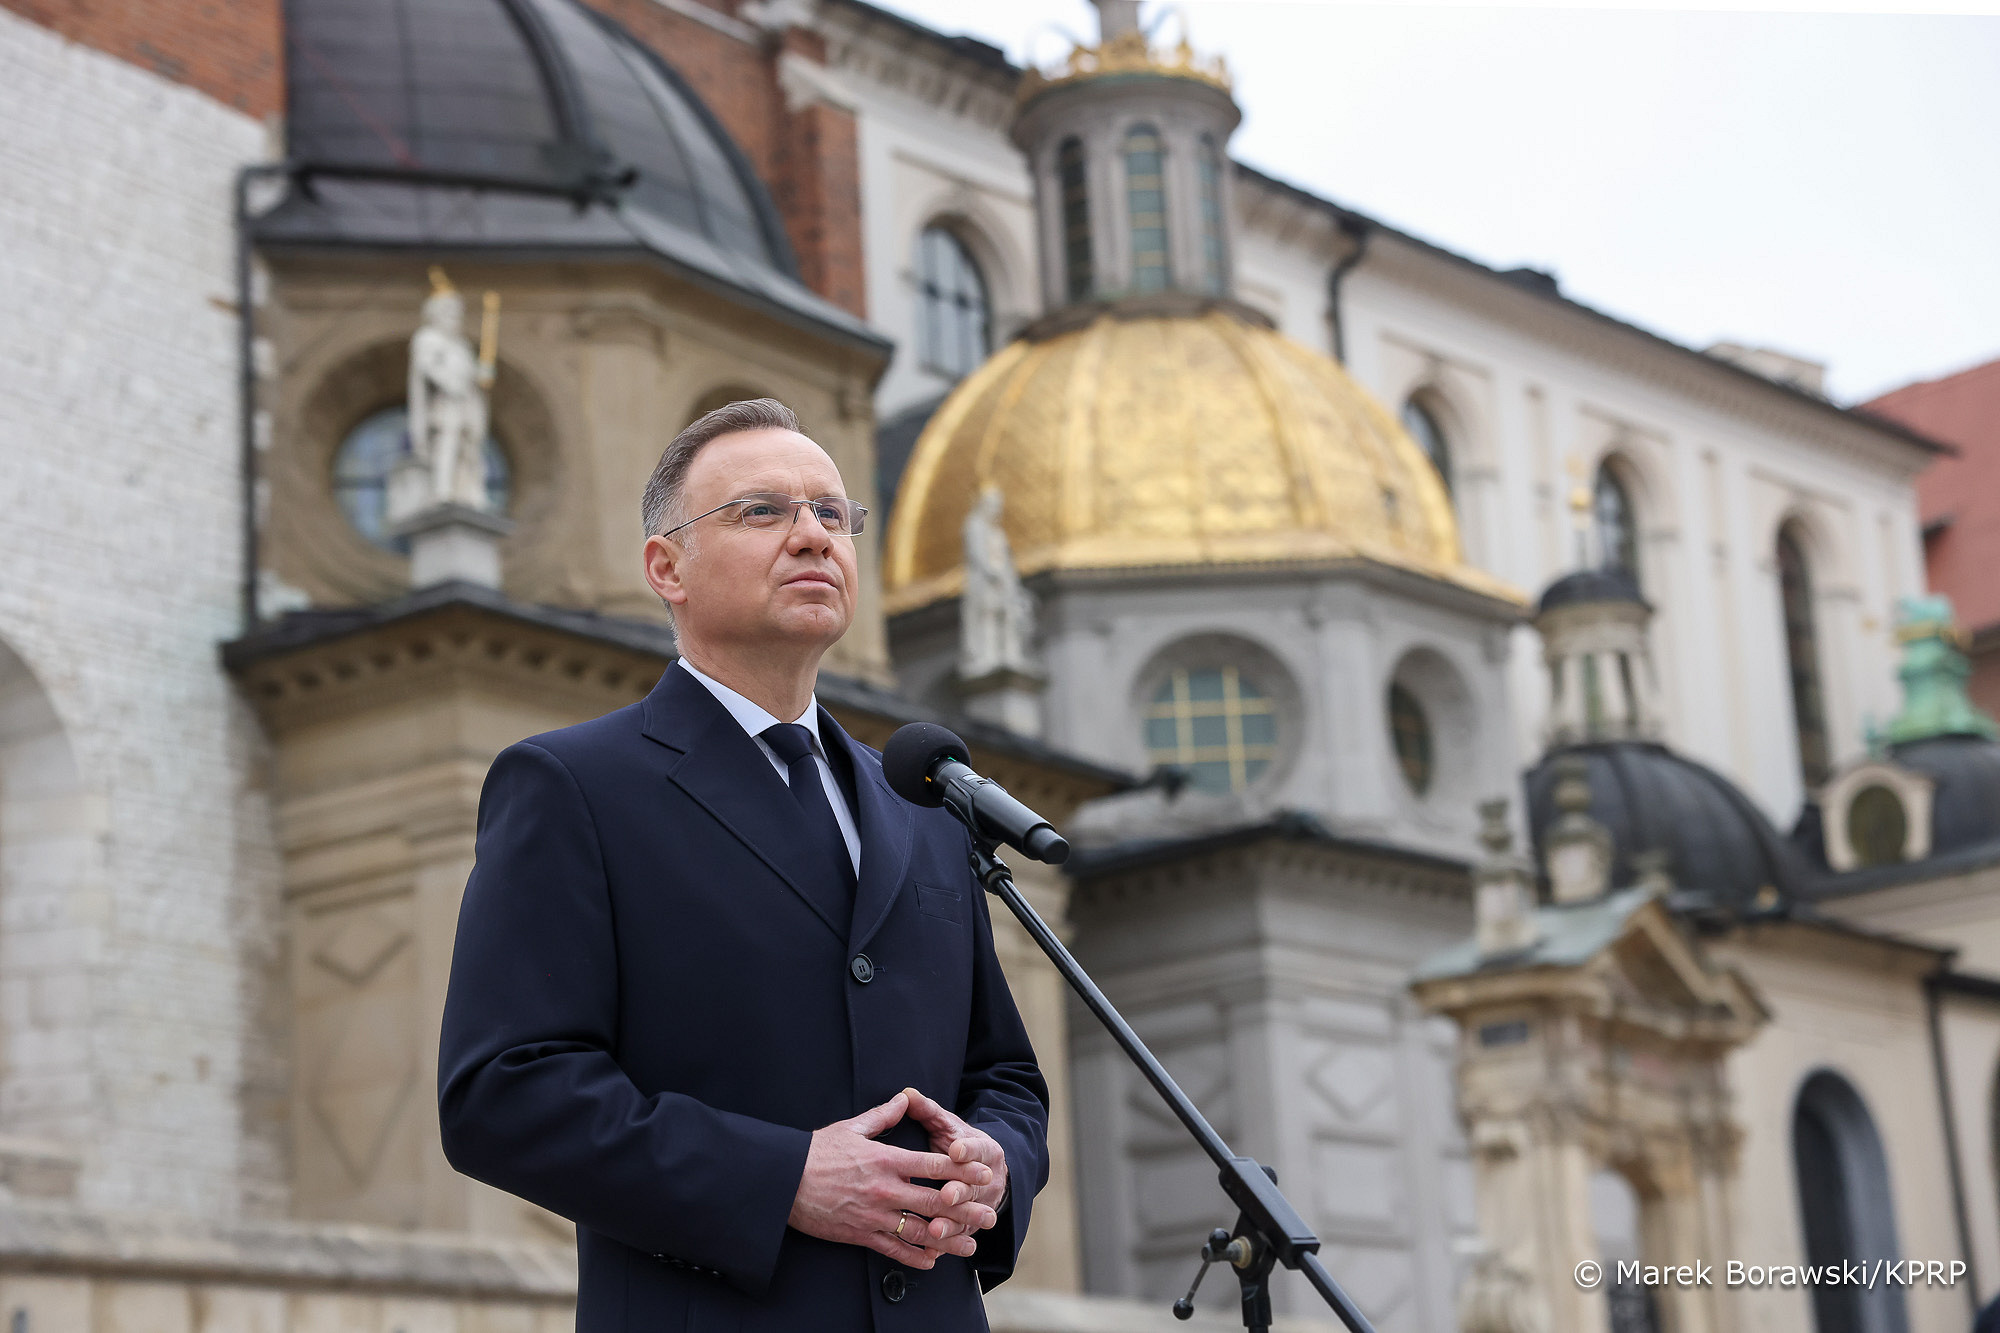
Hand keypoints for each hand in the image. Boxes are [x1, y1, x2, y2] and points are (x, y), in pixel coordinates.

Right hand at [787, 1091, 997, 1268]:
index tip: (984, 1173)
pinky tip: (932, 1260)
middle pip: (935, 1201)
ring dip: (948, 1239)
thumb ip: (883, 1116)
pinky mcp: (860, 1234)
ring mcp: (874, 1215)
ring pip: (920, 1231)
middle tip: (988, 1215)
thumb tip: (904, 1099)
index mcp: (886, 1159)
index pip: (934, 1166)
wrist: (784, 1182)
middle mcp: (885, 1189)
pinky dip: (915, 1257)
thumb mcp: (851, 1128)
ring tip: (969, 1245)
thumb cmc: (816, 1151)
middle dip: (965, 1209)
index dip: (962, 1170)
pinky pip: (894, 1250)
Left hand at [900, 1087, 1009, 1247]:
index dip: (967, 1149)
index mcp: (985, 1150)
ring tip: (935, 1230)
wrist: (988, 1174)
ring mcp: (980, 1205)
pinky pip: (957, 1237)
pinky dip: (945, 1246)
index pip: (977, 1147)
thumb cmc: (959, 1145)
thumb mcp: (949, 1126)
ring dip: (952, 1224)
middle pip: (973, 1186)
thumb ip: (929, 1111)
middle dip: (960, 1191)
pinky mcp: (969, 1226)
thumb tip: (907, 1093)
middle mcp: (987, 1179)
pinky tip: (930, 1253)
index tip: (955, 1149)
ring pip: (966, 1216)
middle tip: (946, 1195)